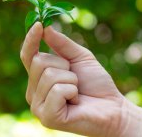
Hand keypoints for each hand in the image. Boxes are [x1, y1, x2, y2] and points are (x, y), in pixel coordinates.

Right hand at [20, 22, 130, 136]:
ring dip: (71, 80)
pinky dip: (72, 92)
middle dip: (63, 65)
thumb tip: (45, 27)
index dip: (31, 39)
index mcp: (38, 78)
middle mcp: (33, 92)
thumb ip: (61, 43)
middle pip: (39, 62)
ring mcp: (38, 107)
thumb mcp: (80, 57)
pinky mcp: (47, 118)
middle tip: (75, 78)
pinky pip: (56, 91)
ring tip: (77, 92)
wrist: (114, 109)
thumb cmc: (96, 83)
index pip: (27, 55)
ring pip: (49, 75)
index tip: (39, 24)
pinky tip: (76, 102)